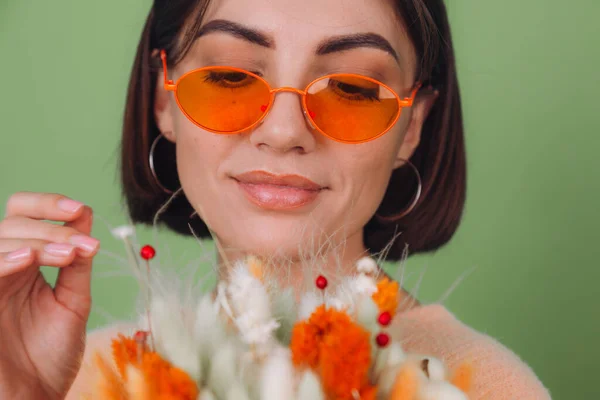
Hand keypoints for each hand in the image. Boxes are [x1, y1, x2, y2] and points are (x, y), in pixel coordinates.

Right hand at [0, 192, 99, 398]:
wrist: (35, 399)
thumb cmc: (50, 355)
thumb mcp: (73, 302)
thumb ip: (76, 262)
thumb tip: (85, 217)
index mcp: (24, 263)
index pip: (24, 215)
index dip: (48, 204)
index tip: (80, 210)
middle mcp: (3, 269)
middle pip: (11, 221)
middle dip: (50, 225)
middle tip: (82, 244)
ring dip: (36, 239)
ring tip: (68, 254)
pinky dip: (3, 260)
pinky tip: (28, 259)